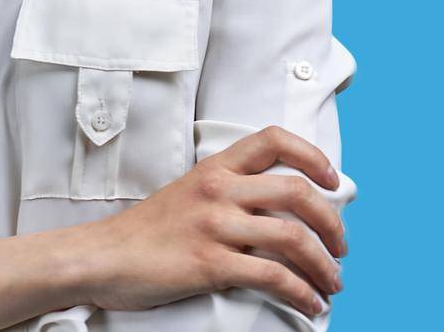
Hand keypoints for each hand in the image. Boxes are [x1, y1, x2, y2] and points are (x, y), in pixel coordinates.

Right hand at [77, 125, 346, 319]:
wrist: (102, 257)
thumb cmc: (145, 231)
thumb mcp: (187, 192)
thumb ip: (226, 191)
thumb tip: (275, 209)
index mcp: (214, 167)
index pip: (273, 139)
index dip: (311, 155)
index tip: (332, 179)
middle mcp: (218, 190)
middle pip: (297, 192)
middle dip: (332, 222)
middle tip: (340, 246)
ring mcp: (215, 226)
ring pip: (293, 237)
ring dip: (324, 265)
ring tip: (333, 282)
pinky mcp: (210, 264)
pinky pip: (274, 276)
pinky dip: (302, 293)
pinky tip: (311, 303)